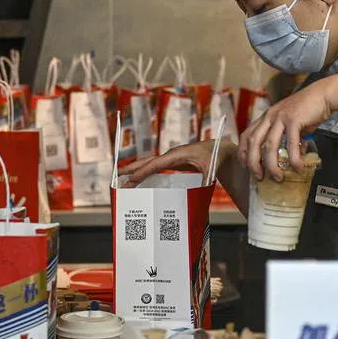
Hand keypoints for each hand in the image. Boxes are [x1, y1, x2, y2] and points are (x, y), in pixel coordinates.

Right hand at [122, 140, 236, 185]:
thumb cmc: (216, 157)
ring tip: (121, 178)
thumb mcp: (211, 168)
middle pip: (147, 161)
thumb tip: (201, 188)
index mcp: (178, 154)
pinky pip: (156, 167)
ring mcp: (172, 158)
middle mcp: (171, 155)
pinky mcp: (174, 162)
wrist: (221, 150)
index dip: (143, 171)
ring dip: (136, 170)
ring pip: (149, 163)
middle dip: (132, 168)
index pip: (156, 164)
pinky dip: (145, 172)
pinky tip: (139, 180)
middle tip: (116, 176)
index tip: (131, 179)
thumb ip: (205, 178)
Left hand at [240, 78, 331, 180]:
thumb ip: (286, 138)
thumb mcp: (291, 123)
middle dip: (253, 162)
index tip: (244, 166)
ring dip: (271, 164)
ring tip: (278, 177)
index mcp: (266, 116)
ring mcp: (281, 117)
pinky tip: (298, 168)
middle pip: (254, 142)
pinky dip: (294, 158)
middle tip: (258, 177)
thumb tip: (289, 158)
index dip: (243, 152)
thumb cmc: (308, 109)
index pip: (247, 135)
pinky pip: (291, 144)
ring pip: (269, 145)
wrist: (323, 94)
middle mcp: (270, 116)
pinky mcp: (294, 120)